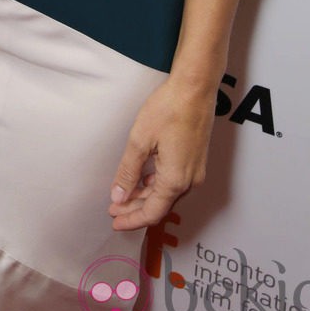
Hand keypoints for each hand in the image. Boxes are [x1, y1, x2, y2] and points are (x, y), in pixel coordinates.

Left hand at [107, 78, 212, 229]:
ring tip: (124, 195)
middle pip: (160, 206)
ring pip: (167, 194)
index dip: (131, 220)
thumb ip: (128, 171)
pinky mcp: (195, 160)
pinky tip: (143, 179)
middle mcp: (189, 181)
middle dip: (135, 210)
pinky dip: (156, 186)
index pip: (152, 212)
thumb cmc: (169, 109)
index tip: (114, 221)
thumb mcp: (140, 140)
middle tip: (114, 209)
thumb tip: (118, 196)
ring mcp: (195, 170)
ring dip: (145, 197)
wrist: (195, 88)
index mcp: (175, 180)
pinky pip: (174, 182)